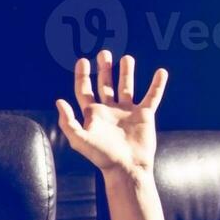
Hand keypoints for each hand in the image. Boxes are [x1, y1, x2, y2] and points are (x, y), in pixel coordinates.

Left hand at [56, 50, 167, 176]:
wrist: (127, 167)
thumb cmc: (102, 156)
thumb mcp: (80, 139)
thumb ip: (67, 121)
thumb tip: (59, 101)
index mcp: (93, 114)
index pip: (85, 90)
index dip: (82, 76)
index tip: (82, 61)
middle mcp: (109, 110)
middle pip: (105, 84)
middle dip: (104, 69)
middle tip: (104, 52)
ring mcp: (127, 111)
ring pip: (127, 87)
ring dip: (127, 72)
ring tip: (127, 58)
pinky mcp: (145, 115)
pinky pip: (152, 96)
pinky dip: (157, 85)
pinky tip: (161, 72)